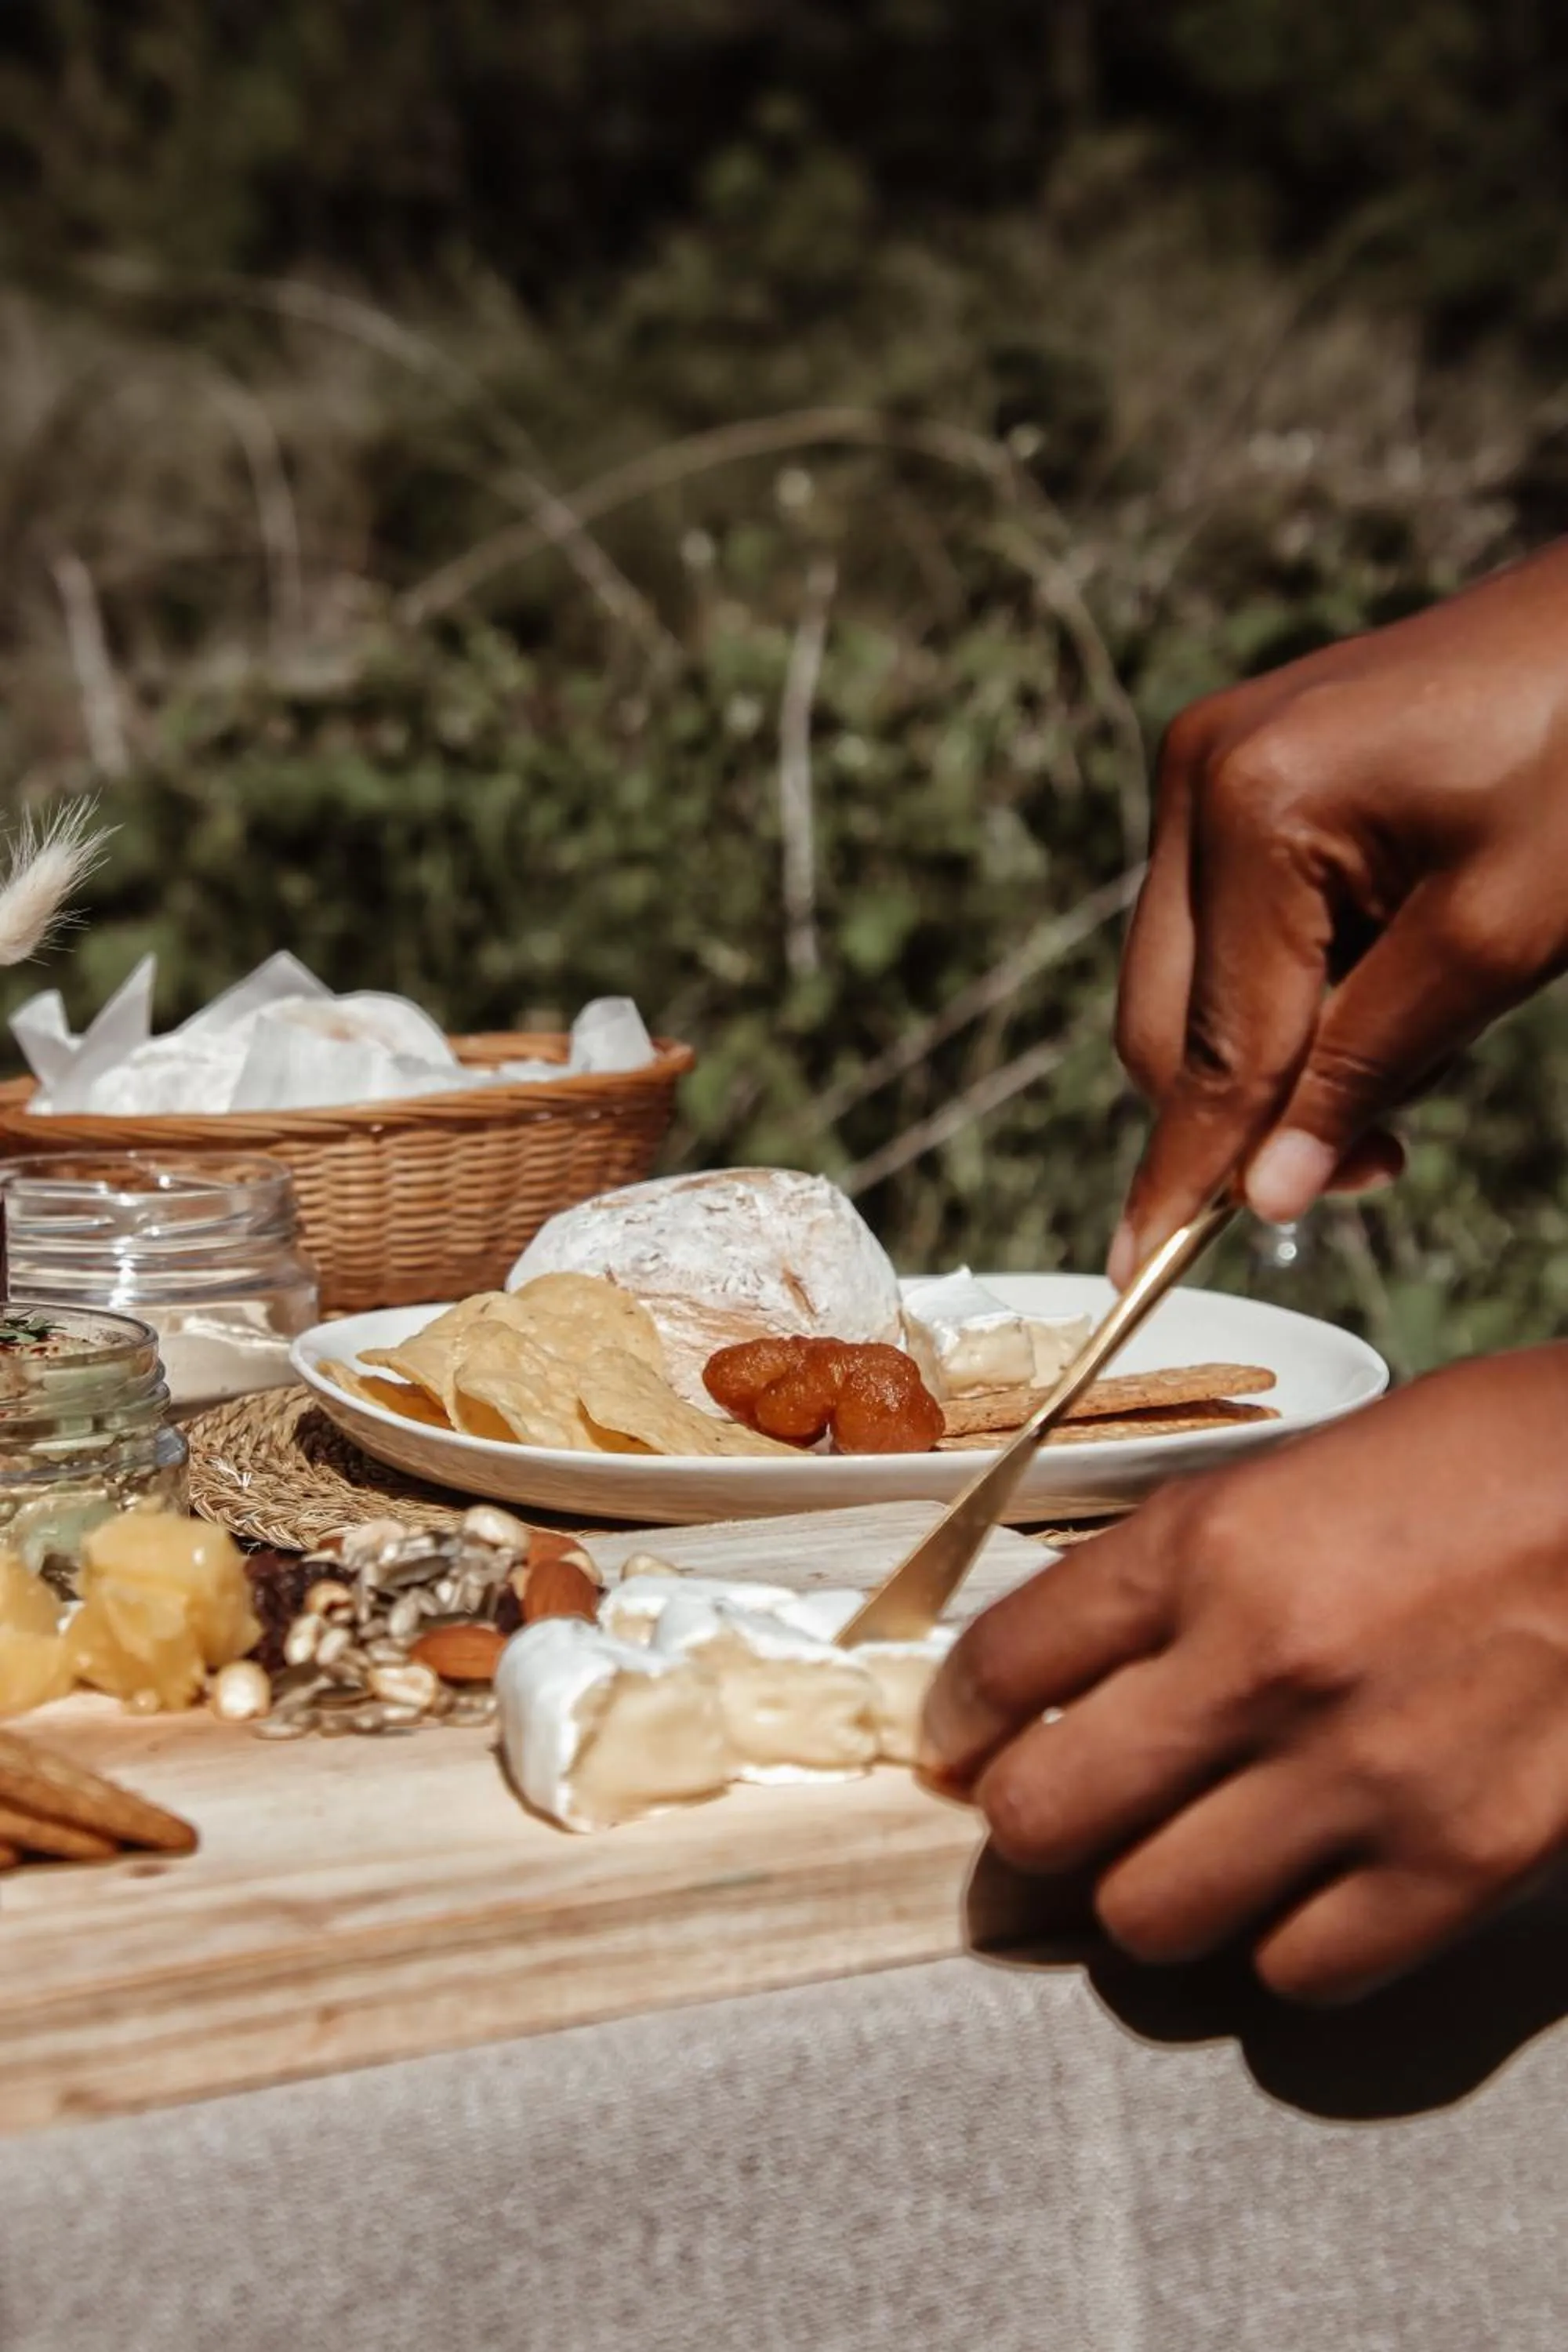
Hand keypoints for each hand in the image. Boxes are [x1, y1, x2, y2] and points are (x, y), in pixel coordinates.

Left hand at [921, 1349, 1567, 2002]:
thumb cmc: (1484, 1460)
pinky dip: (1280, 1944)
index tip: (960, 1737)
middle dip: (1028, 1820)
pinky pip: (1297, 1972)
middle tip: (1060, 1803)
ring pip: (1148, 1919)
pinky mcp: (1457, 1864)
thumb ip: (1173, 1571)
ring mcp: (1361, 1777)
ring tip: (1180, 1851)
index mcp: (1210, 1544)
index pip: (1002, 1666)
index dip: (956, 1718)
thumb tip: (1065, 1666)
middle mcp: (1263, 1666)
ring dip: (1145, 1892)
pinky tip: (1299, 1886)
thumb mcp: (1292, 1472)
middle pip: (1043, 1819)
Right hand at [1110, 542, 1567, 1285]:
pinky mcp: (1235, 768)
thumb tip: (1261, 1198)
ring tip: (1401, 1062)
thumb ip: (1370, 1071)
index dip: (1185, 1176)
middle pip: (1165, 1024)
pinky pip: (1221, 927)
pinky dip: (1283, 991)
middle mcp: (1199, 776)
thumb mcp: (1501, 935)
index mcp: (1254, 805)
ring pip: (1187, 984)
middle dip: (1245, 1118)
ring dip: (1271, 1057)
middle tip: (1374, 1164)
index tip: (1134, 1279)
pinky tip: (1376, 989)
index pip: (1213, 1046)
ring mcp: (1208, 764)